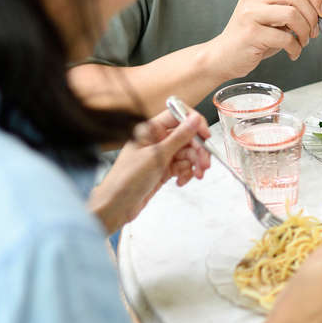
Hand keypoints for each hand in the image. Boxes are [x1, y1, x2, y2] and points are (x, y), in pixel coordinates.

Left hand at [89, 109, 210, 232]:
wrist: (116, 205)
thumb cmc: (126, 180)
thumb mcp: (157, 156)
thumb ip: (179, 137)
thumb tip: (195, 120)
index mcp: (150, 129)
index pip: (178, 116)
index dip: (194, 124)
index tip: (205, 135)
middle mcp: (156, 140)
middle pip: (187, 137)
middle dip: (198, 151)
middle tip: (204, 163)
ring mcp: (161, 155)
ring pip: (187, 153)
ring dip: (195, 164)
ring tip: (196, 175)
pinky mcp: (164, 169)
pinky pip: (183, 166)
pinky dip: (186, 173)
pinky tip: (181, 181)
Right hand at [207, 0, 321, 79]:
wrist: (222, 57)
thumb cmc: (251, 40)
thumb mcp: (272, 19)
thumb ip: (291, 11)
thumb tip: (319, 13)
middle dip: (312, 16)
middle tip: (313, 32)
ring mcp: (250, 14)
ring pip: (292, 14)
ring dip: (304, 32)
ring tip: (302, 43)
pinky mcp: (250, 34)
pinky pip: (284, 38)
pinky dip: (295, 48)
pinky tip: (293, 53)